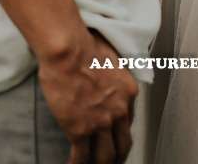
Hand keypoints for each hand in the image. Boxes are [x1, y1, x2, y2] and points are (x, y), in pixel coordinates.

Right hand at [37, 28, 137, 162]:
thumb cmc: (85, 45)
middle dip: (117, 157)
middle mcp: (119, 111)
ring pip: (104, 157)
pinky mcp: (80, 130)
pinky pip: (81, 158)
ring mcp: (100, 123)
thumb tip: (107, 76)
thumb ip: (113, 74)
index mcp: (128, 92)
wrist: (68, 50)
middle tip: (111, 162)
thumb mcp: (112, 57)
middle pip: (122, 146)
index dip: (120, 134)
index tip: (115, 139)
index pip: (128, 122)